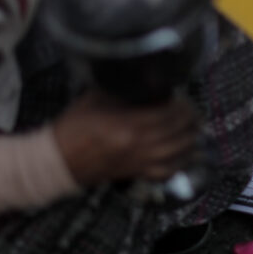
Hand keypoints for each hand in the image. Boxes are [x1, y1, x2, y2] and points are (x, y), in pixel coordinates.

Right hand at [52, 91, 197, 187]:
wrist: (58, 159)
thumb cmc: (74, 127)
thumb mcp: (96, 98)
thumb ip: (122, 90)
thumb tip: (144, 80)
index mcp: (128, 124)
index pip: (168, 113)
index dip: (181, 105)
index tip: (182, 97)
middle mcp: (138, 145)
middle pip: (177, 132)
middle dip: (190, 120)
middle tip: (193, 111)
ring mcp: (139, 161)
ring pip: (177, 153)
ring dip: (190, 140)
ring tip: (195, 129)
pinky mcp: (136, 173)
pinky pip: (166, 172)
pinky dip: (179, 163)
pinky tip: (185, 154)